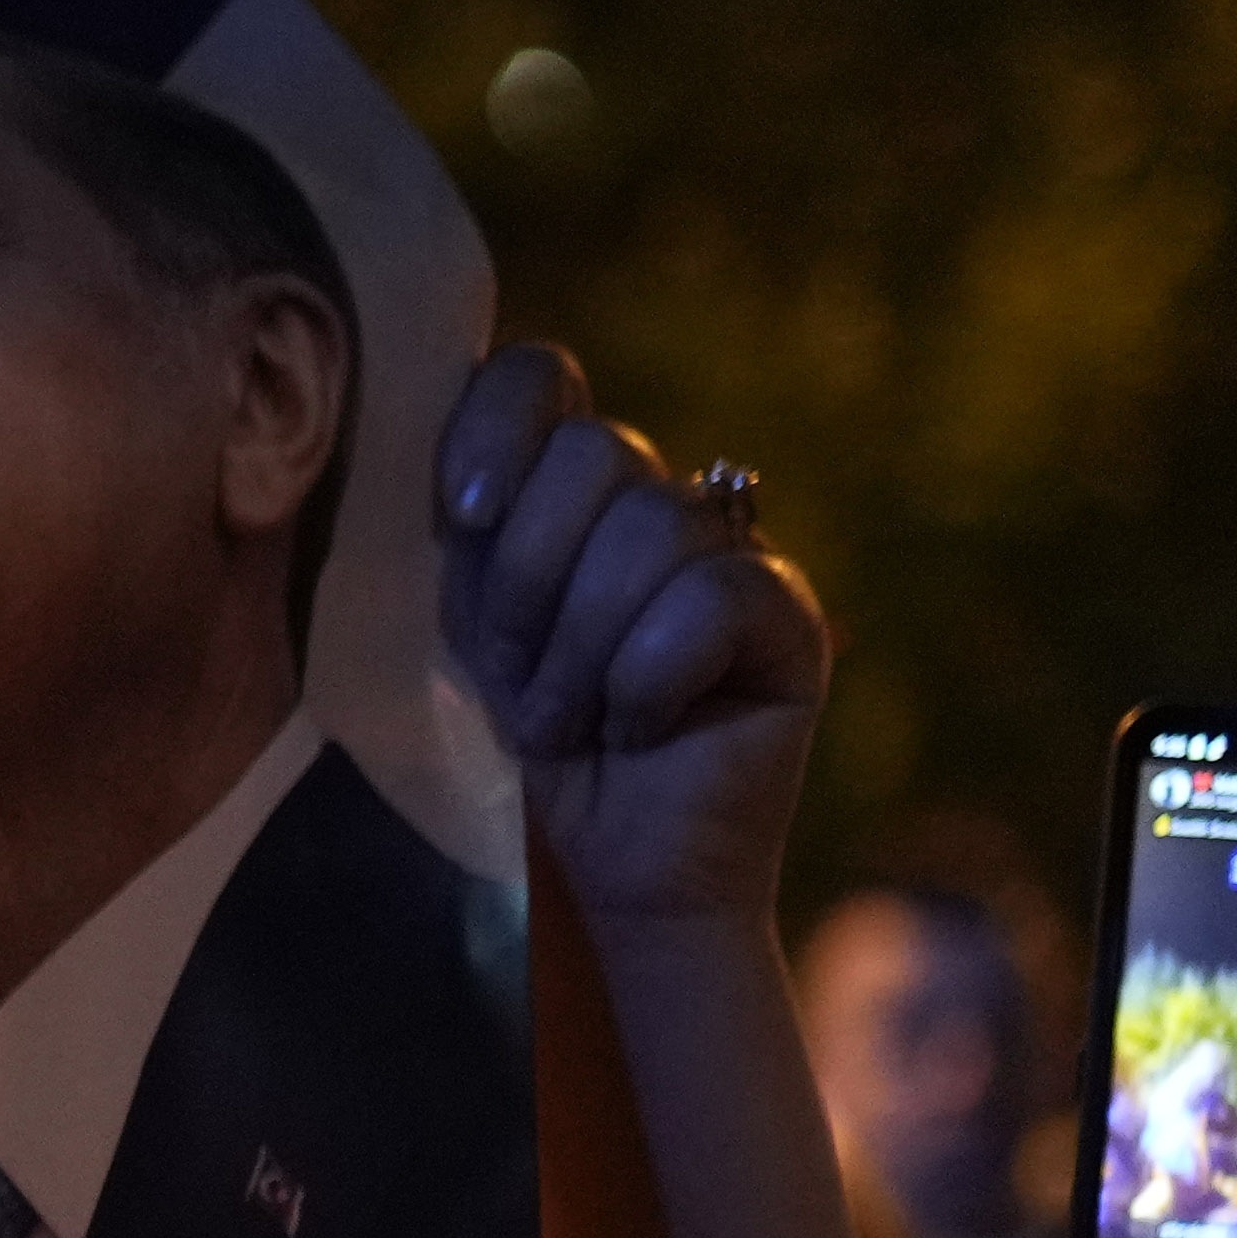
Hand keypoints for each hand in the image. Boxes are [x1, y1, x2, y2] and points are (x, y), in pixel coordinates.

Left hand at [432, 345, 827, 936]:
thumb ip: (470, 524)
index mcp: (567, 487)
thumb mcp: (473, 624)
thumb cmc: (542, 742)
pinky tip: (648, 729)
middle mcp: (658, 499)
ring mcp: (734, 550)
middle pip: (596, 453)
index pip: (540, 378)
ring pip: (651, 529)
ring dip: (584, 651)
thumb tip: (447, 415)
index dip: (498, 429)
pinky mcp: (789, 615)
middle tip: (526, 676)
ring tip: (578, 721)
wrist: (617, 860)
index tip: (465, 519)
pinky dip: (651, 681)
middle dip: (532, 581)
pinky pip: (711, 598)